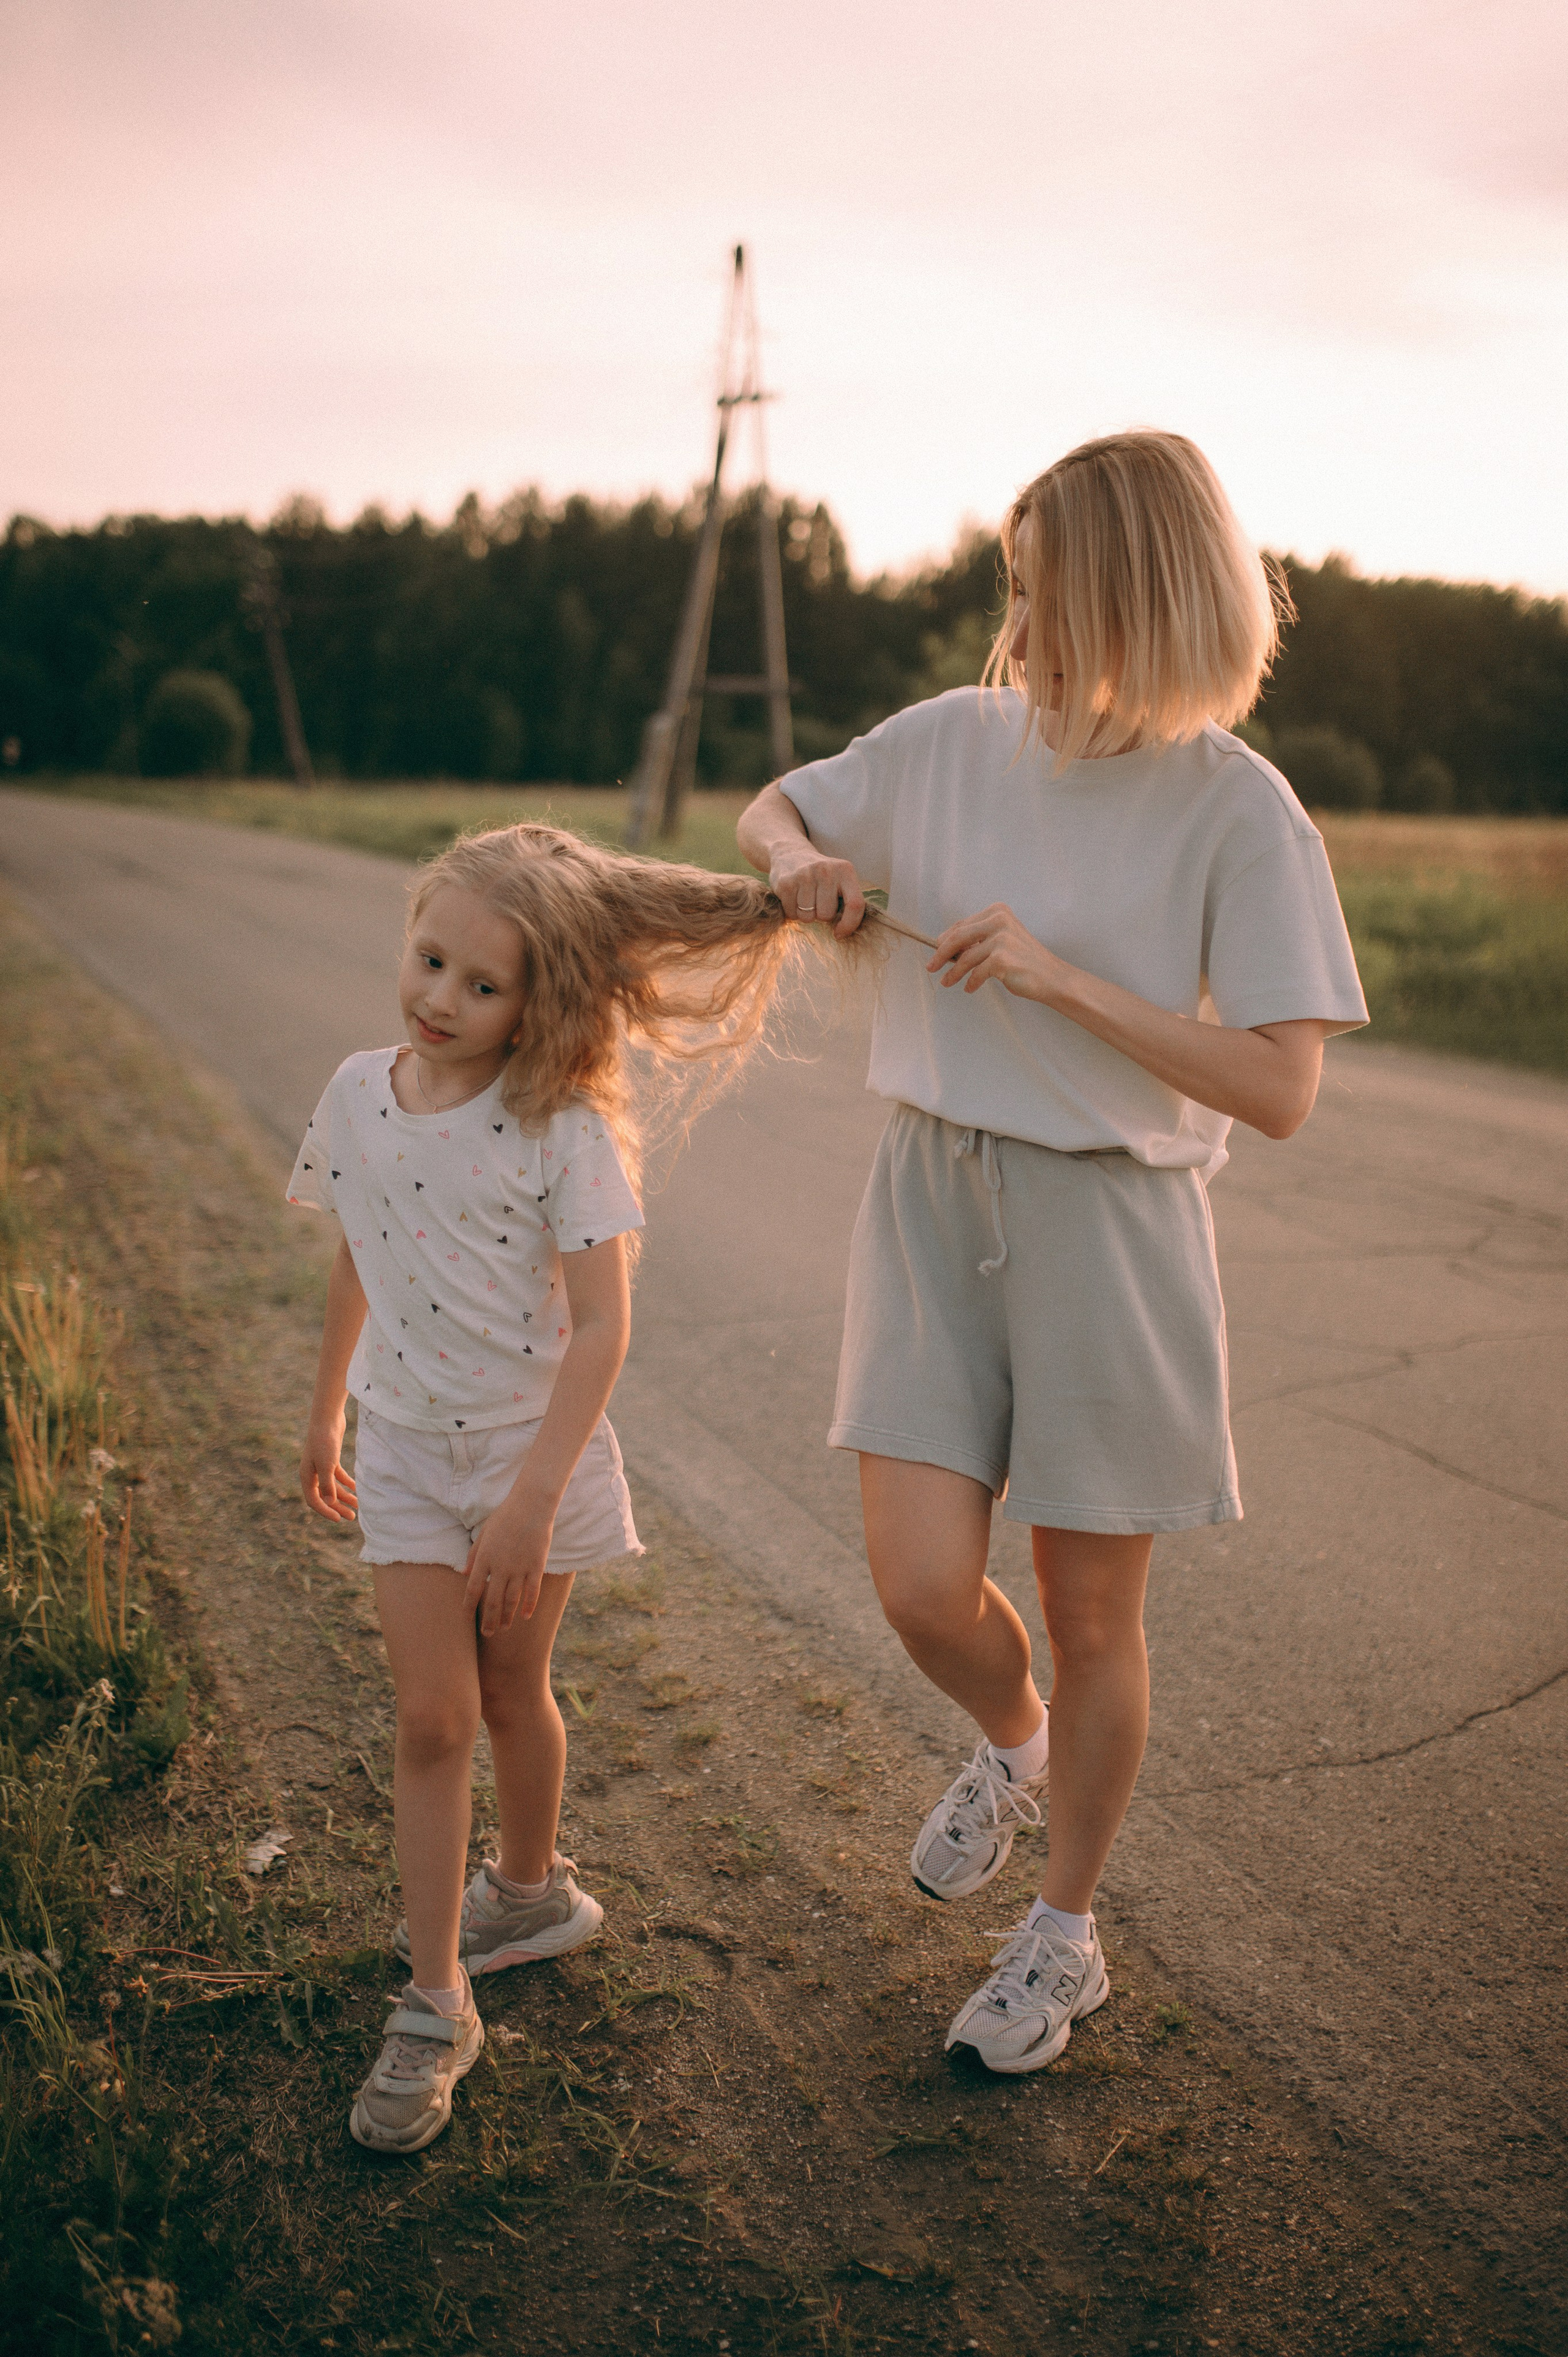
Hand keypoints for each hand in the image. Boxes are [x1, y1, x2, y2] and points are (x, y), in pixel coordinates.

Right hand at [300, 1414, 356, 1521]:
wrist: (328, 1418)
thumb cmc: (324, 1441)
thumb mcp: (327, 1465)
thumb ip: (328, 1485)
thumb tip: (329, 1503)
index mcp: (307, 1477)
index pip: (314, 1500)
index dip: (326, 1511)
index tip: (339, 1519)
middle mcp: (312, 1473)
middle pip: (325, 1496)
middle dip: (338, 1507)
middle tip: (352, 1517)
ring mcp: (321, 1466)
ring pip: (333, 1487)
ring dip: (345, 1496)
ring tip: (359, 1504)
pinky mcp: (331, 1459)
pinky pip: (338, 1476)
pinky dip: (347, 1483)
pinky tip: (357, 1488)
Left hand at [463, 1489, 555, 1635]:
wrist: (531, 1505)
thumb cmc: (505, 1516)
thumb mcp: (483, 1533)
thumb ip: (473, 1554)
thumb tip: (464, 1574)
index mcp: (484, 1558)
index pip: (473, 1589)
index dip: (468, 1606)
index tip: (466, 1619)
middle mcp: (500, 1567)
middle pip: (492, 1601)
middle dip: (488, 1620)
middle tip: (487, 1634)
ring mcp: (519, 1568)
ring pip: (511, 1600)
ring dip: (506, 1616)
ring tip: (503, 1628)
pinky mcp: (536, 1566)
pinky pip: (532, 1591)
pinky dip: (529, 1606)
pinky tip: (525, 1616)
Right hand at [768, 841, 867, 938]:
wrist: (790, 854)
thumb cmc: (820, 875)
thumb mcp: (840, 879)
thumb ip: (848, 900)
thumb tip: (845, 932)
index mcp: (845, 870)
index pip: (855, 904)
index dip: (850, 924)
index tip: (839, 933)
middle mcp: (826, 870)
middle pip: (826, 915)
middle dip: (821, 915)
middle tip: (816, 900)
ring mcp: (804, 876)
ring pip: (808, 917)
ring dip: (806, 914)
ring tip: (804, 898)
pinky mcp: (786, 883)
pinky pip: (791, 914)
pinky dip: (792, 912)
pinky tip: (793, 897)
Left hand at [928, 903, 1067, 1002]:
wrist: (1051, 977)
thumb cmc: (1024, 961)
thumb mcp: (1001, 941)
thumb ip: (978, 940)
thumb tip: (944, 948)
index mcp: (998, 912)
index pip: (962, 925)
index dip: (945, 939)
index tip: (935, 951)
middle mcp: (999, 920)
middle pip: (958, 937)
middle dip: (940, 954)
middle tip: (930, 967)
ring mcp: (1001, 939)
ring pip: (965, 958)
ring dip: (953, 973)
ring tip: (947, 982)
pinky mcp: (1001, 959)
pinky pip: (976, 973)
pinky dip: (971, 983)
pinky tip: (970, 988)